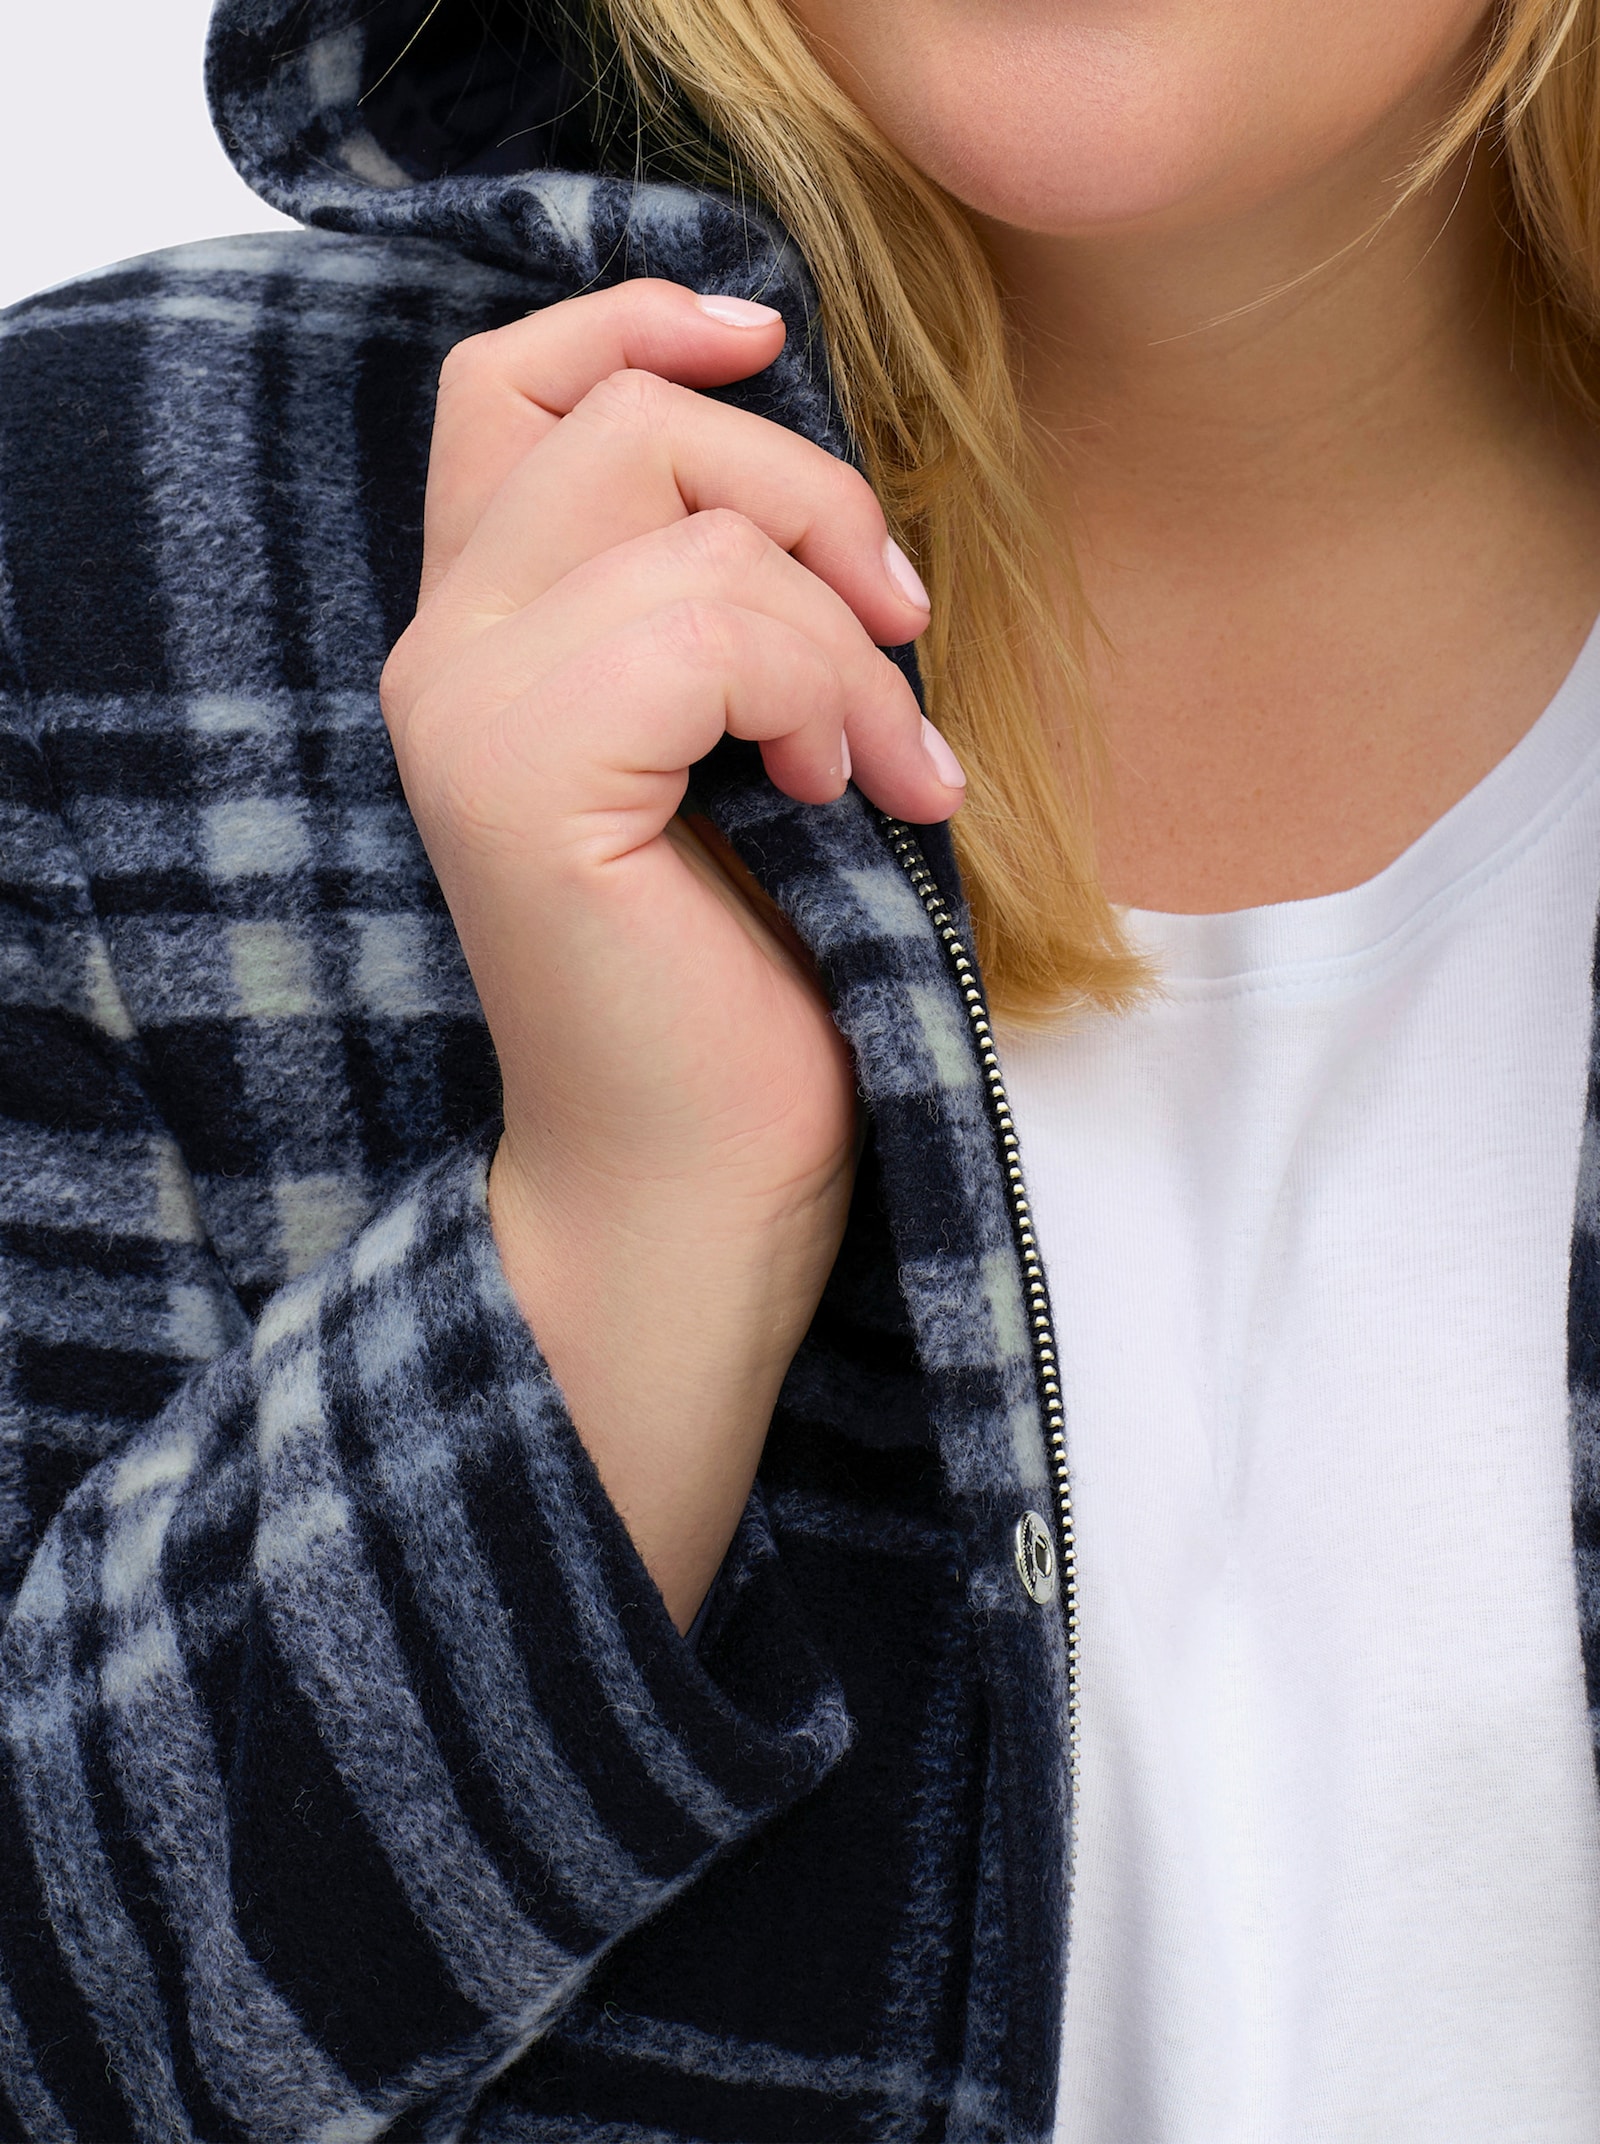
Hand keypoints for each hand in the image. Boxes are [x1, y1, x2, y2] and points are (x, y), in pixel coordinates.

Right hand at [380, 280, 962, 1623]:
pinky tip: (840, 796)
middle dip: (807, 492)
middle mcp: (444, 655)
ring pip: (691, 528)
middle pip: (623, 419)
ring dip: (842, 638)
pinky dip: (823, 695)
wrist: (703, 1177)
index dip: (637, 323)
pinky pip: (711, 626)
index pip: (510, 386)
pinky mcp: (517, 776)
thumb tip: (822, 477)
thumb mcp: (748, 741)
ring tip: (888, 766)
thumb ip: (726, 601)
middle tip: (899, 623)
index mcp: (489, 638)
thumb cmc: (751, 978)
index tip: (767, 342)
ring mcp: (466, 710)